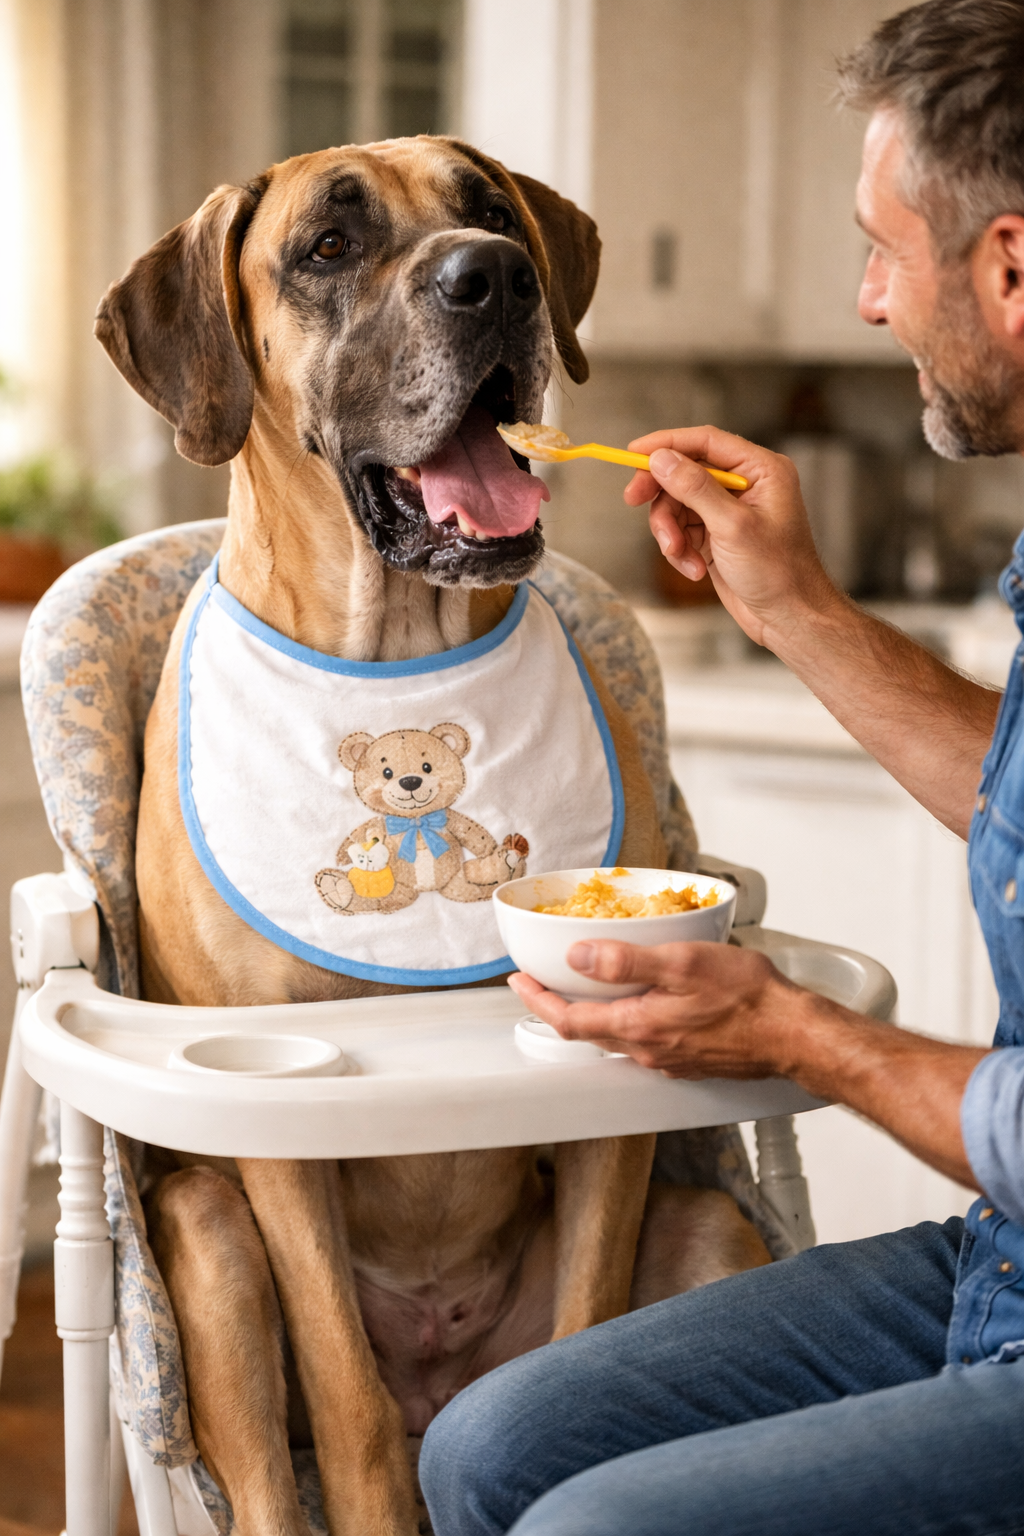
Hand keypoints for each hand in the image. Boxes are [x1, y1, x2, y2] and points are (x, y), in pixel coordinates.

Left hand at [508, 940, 812, 1078]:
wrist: (792, 1034)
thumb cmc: (746, 997)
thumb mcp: (682, 963)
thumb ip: (626, 962)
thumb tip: (577, 958)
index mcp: (638, 1027)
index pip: (568, 1020)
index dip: (537, 1000)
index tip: (519, 980)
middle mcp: (646, 1051)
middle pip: (586, 1031)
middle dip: (559, 1005)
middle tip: (543, 981)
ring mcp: (667, 1059)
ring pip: (614, 1036)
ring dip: (593, 1013)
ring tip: (586, 984)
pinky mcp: (687, 1059)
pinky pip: (642, 1040)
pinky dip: (626, 1019)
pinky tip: (639, 1000)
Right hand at [623, 425, 837, 648]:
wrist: (788, 618)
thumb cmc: (778, 573)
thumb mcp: (733, 527)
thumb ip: (695, 488)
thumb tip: (662, 459)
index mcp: (760, 469)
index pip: (705, 441)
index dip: (666, 443)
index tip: (633, 451)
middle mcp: (745, 484)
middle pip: (685, 471)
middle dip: (661, 493)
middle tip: (633, 501)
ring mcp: (729, 510)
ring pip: (678, 504)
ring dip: (670, 531)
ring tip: (680, 555)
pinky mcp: (717, 535)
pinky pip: (682, 530)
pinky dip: (680, 550)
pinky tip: (694, 569)